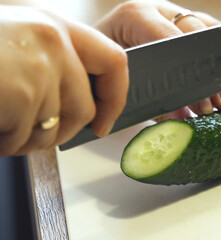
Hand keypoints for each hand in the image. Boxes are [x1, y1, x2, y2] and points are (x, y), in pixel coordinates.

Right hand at [0, 6, 127, 155]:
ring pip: (53, 130)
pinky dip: (2, 142)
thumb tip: (86, 109)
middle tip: (30, 134)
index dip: (116, 97)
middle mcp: (53, 40)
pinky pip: (23, 138)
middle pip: (84, 109)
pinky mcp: (22, 92)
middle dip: (61, 133)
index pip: (114, 61)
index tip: (104, 121)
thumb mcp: (16, 45)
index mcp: (55, 26)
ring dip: (24, 139)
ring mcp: (40, 66)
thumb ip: (54, 67)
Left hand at [96, 0, 220, 119]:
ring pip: (212, 37)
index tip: (206, 102)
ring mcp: (174, 16)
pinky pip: (213, 40)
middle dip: (214, 77)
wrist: (93, 48)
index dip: (192, 73)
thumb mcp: (115, 80)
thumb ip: (149, 98)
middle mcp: (160, 11)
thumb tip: (186, 119)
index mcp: (135, 15)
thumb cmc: (100, 65)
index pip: (173, 40)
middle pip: (199, 38)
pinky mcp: (184, 27)